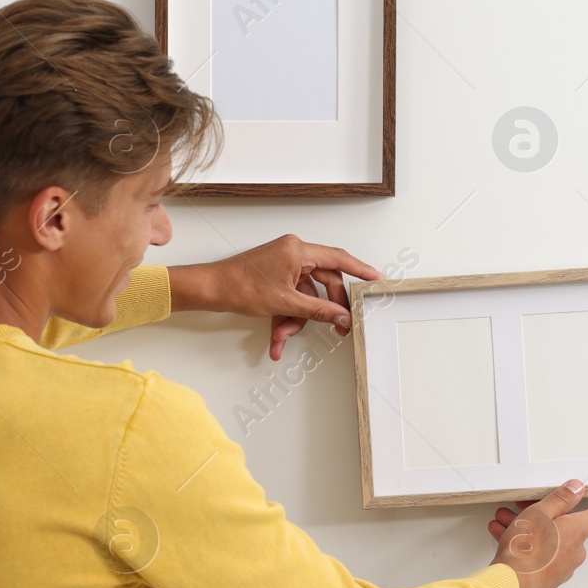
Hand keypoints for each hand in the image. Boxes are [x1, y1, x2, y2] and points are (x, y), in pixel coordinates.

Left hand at [173, 235, 384, 360]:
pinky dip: (286, 317)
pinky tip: (277, 336)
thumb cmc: (239, 286)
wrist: (211, 289)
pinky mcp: (276, 277)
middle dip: (325, 309)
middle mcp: (294, 253)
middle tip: (339, 328)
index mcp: (298, 250)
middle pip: (324, 282)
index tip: (377, 280)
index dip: (361, 271)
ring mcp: (284, 265)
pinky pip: (292, 298)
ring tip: (283, 336)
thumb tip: (341, 316)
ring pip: (306, 295)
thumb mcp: (285, 303)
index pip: (339, 259)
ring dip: (297, 319)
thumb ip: (318, 310)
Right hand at [488, 481, 587, 587]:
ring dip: (527, 529)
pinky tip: (505, 539)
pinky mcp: (548, 578)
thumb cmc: (523, 554)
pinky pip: (540, 554)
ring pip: (548, 539)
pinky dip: (524, 545)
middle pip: (566, 524)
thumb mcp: (538, 515)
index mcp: (577, 531)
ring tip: (505, 523)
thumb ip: (560, 499)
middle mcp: (575, 550)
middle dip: (542, 514)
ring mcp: (563, 566)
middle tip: (521, 507)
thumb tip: (576, 488)